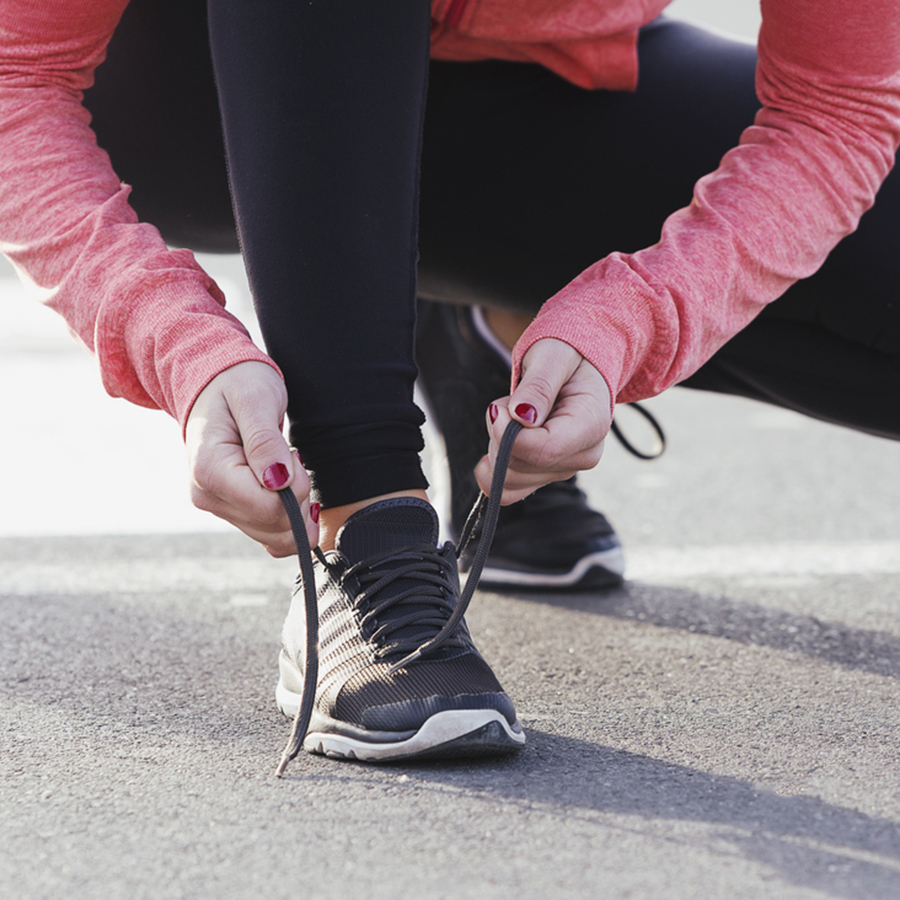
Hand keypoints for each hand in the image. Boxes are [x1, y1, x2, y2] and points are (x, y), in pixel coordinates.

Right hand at [185, 361, 317, 556]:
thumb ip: (265, 441)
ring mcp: (217, 506)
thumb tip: (278, 481)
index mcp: (209, 469)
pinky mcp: (230, 511)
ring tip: (285, 467)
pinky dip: (291, 520)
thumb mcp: (255, 399)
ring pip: (276, 535)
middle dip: (299, 495)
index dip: (296, 486)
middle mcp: (207, 495)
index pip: (268, 507)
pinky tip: (292, 492)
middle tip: (290, 456)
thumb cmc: (237, 384)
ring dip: (296, 506)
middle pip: (275, 525)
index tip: (292, 453)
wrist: (216, 384)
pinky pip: (271, 535)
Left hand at [475, 339, 611, 503]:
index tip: (498, 408)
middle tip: (509, 402)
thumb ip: (538, 386)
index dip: (509, 436)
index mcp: (591, 425)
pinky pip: (510, 490)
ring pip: (509, 478)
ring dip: (496, 445)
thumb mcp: (552, 357)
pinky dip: (493, 469)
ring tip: (514, 413)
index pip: (544, 450)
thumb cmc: (568, 354)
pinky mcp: (546, 475)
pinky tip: (496, 443)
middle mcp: (582, 455)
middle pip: (520, 466)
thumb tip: (521, 416)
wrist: (580, 364)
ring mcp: (564, 468)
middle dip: (498, 434)